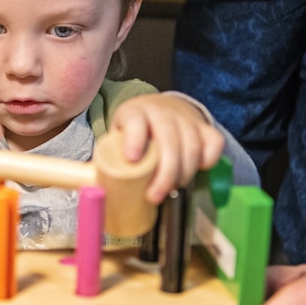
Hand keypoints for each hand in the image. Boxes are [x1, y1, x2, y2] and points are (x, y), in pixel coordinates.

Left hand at [109, 93, 223, 203]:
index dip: (134, 139)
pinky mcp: (204, 127)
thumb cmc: (134, 131)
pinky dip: (208, 159)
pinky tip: (198, 170)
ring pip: (192, 146)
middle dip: (164, 173)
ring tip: (171, 188)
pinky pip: (214, 143)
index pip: (135, 122)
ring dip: (184, 173)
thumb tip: (91, 191)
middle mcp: (162, 112)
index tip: (132, 158)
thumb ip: (105, 159)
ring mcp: (186, 119)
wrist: (159, 109)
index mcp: (135, 113)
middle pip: (168, 141)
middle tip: (154, 196)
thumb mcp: (117, 137)